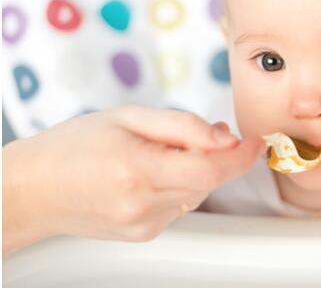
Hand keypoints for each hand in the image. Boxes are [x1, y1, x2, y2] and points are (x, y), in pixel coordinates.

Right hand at [3, 106, 264, 255]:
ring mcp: (144, 225)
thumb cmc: (75, 145)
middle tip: (204, 134)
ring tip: (162, 152)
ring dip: (196, 170)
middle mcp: (144, 205)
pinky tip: (153, 173)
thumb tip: (225, 137)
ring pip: (197, 193)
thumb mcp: (128, 117)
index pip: (210, 169)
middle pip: (208, 182)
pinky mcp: (144, 234)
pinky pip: (181, 205)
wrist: (34, 189)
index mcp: (138, 170)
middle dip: (218, 156)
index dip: (240, 156)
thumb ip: (182, 126)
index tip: (256, 142)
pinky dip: (180, 185)